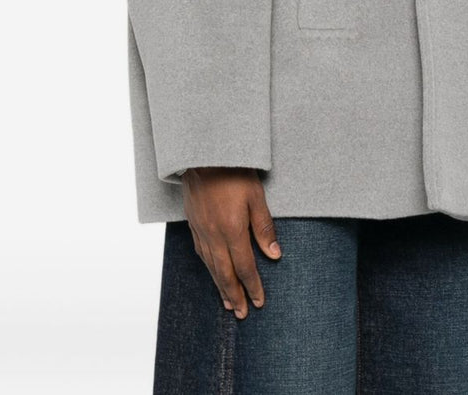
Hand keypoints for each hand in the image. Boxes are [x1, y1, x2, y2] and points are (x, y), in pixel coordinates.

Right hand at [181, 166, 281, 318]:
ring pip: (210, 266)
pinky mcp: (193, 223)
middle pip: (225, 273)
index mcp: (232, 230)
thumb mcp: (255, 195)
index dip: (253, 286)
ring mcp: (201, 230)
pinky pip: (200, 253)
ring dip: (220, 286)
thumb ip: (264, 226)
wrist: (202, 154)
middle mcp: (214, 235)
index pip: (244, 266)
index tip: (259, 302)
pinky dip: (208, 268)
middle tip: (241, 314)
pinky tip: (212, 272)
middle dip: (235, 295)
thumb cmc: (232, 170)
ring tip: (227, 302)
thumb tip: (274, 254)